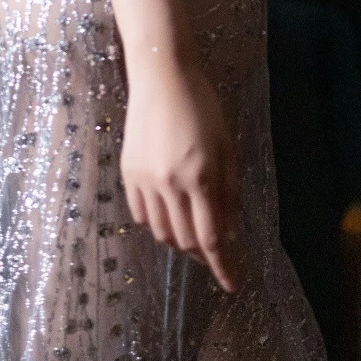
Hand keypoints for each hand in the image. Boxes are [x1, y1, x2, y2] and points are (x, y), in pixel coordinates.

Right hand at [120, 51, 241, 292]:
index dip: (223, 266)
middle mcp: (170, 184)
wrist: (161, 75)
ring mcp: (145, 179)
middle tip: (213, 251)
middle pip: (185, 240)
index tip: (232, 284)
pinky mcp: (128, 172)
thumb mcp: (227, 146)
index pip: (212, 238)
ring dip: (178, 239)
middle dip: (202, 253)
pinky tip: (166, 213)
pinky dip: (155, 222)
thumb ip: (229, 191)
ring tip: (190, 230)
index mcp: (201, 177)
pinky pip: (140, 213)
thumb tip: (229, 231)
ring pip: (160, 231)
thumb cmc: (202, 105)